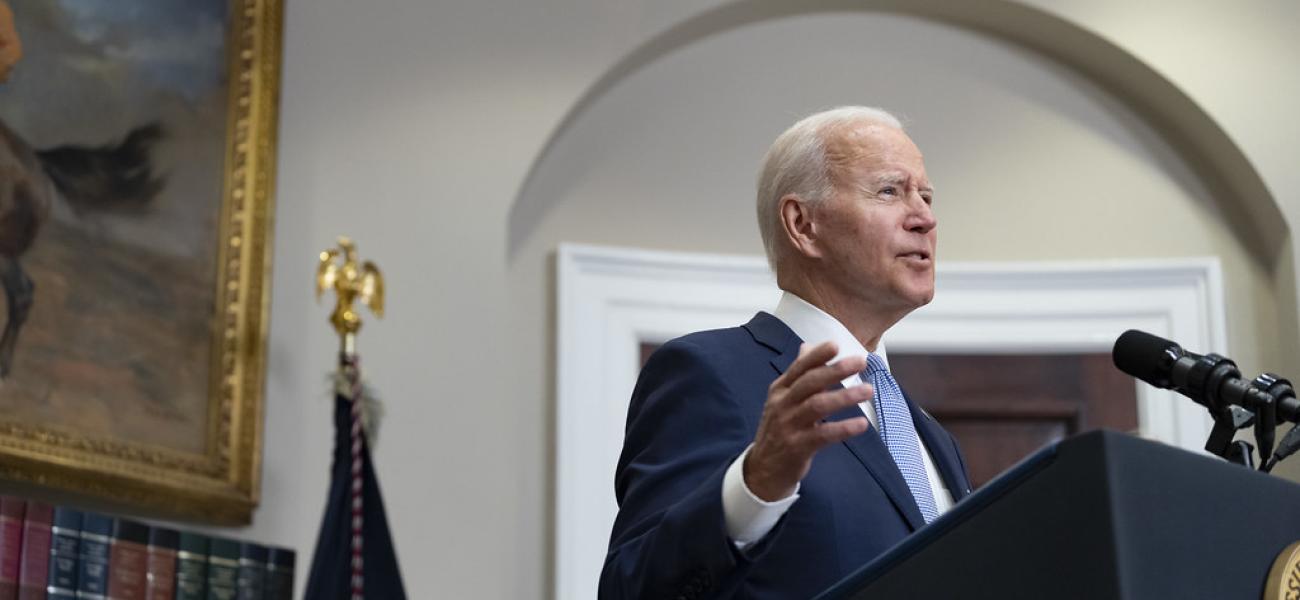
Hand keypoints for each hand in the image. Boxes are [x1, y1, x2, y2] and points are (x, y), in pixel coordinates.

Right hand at [744, 342, 870, 500]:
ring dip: (844, 396)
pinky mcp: (797, 447)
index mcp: (780, 390)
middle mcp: (782, 405)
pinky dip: (843, 428)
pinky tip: (861, 424)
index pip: (800, 368)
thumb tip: (808, 346)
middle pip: (810, 383)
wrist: (763, 470)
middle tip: (861, 361)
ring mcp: (788, 426)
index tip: (836, 344)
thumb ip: (799, 375)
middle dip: (836, 370)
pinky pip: (823, 435)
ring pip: (817, 406)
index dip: (817, 355)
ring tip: (868, 390)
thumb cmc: (780, 429)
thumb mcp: (783, 399)